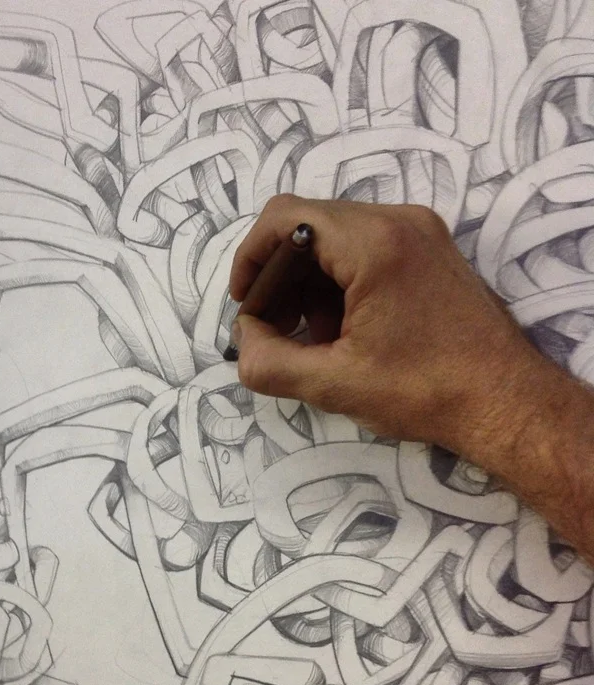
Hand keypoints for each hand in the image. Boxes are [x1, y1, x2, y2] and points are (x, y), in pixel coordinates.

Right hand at [228, 194, 557, 461]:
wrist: (505, 402)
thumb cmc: (424, 392)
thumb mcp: (332, 384)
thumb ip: (269, 362)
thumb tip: (243, 339)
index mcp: (374, 245)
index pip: (286, 218)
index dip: (251, 257)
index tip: (246, 304)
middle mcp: (399, 222)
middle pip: (309, 225)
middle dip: (278, 276)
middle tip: (271, 329)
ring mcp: (419, 232)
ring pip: (335, 237)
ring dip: (306, 283)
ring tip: (307, 338)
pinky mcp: (429, 250)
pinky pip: (363, 249)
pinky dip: (336, 283)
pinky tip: (338, 331)